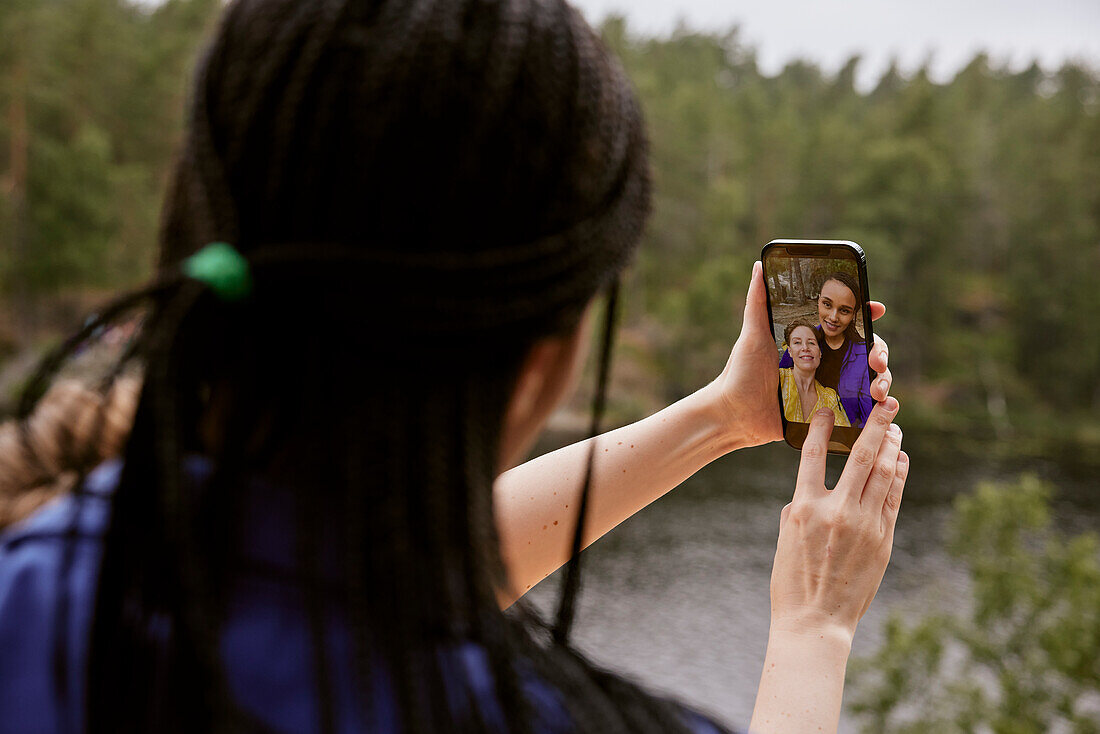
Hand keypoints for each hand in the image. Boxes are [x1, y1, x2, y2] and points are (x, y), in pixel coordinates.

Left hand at [706, 263, 893, 448]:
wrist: (734, 416)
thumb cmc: (741, 373)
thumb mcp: (752, 335)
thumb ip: (757, 302)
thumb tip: (759, 265)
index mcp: (811, 342)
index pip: (846, 324)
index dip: (865, 314)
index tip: (876, 308)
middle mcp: (824, 362)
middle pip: (865, 350)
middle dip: (879, 351)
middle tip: (875, 359)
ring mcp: (828, 387)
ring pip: (868, 378)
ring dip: (882, 379)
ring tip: (877, 389)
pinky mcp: (827, 412)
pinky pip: (859, 409)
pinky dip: (876, 407)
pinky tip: (880, 407)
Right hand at [769, 399, 907, 639]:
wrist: (816, 622)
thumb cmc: (792, 583)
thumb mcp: (784, 540)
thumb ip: (797, 509)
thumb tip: (808, 493)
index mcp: (803, 508)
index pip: (813, 455)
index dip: (821, 427)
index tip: (827, 408)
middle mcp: (836, 512)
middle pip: (860, 456)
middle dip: (875, 426)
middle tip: (885, 403)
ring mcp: (864, 526)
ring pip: (883, 474)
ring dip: (891, 447)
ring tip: (894, 428)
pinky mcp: (883, 540)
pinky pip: (893, 499)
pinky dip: (898, 477)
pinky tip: (900, 461)